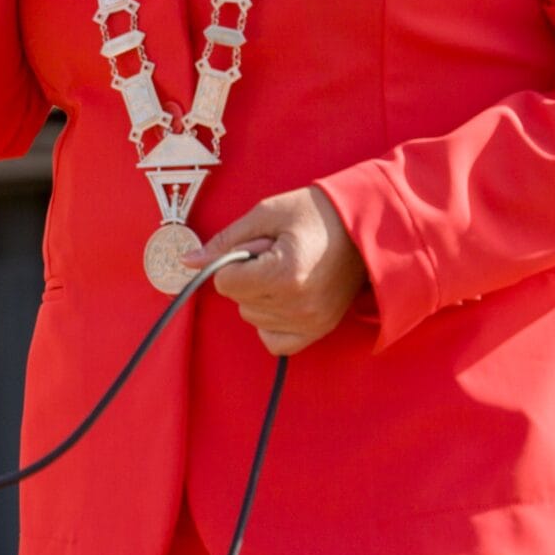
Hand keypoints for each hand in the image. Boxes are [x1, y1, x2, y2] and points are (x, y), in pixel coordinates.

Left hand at [193, 187, 366, 356]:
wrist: (366, 226)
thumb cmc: (316, 212)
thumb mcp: (266, 213)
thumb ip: (225, 240)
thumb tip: (188, 260)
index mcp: (285, 274)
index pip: (226, 283)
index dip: (233, 261)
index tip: (256, 245)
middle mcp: (300, 305)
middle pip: (238, 301)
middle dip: (246, 276)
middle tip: (275, 254)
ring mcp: (312, 322)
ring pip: (252, 318)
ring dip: (258, 296)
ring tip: (286, 269)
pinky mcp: (320, 330)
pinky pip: (275, 341)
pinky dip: (270, 321)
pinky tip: (283, 297)